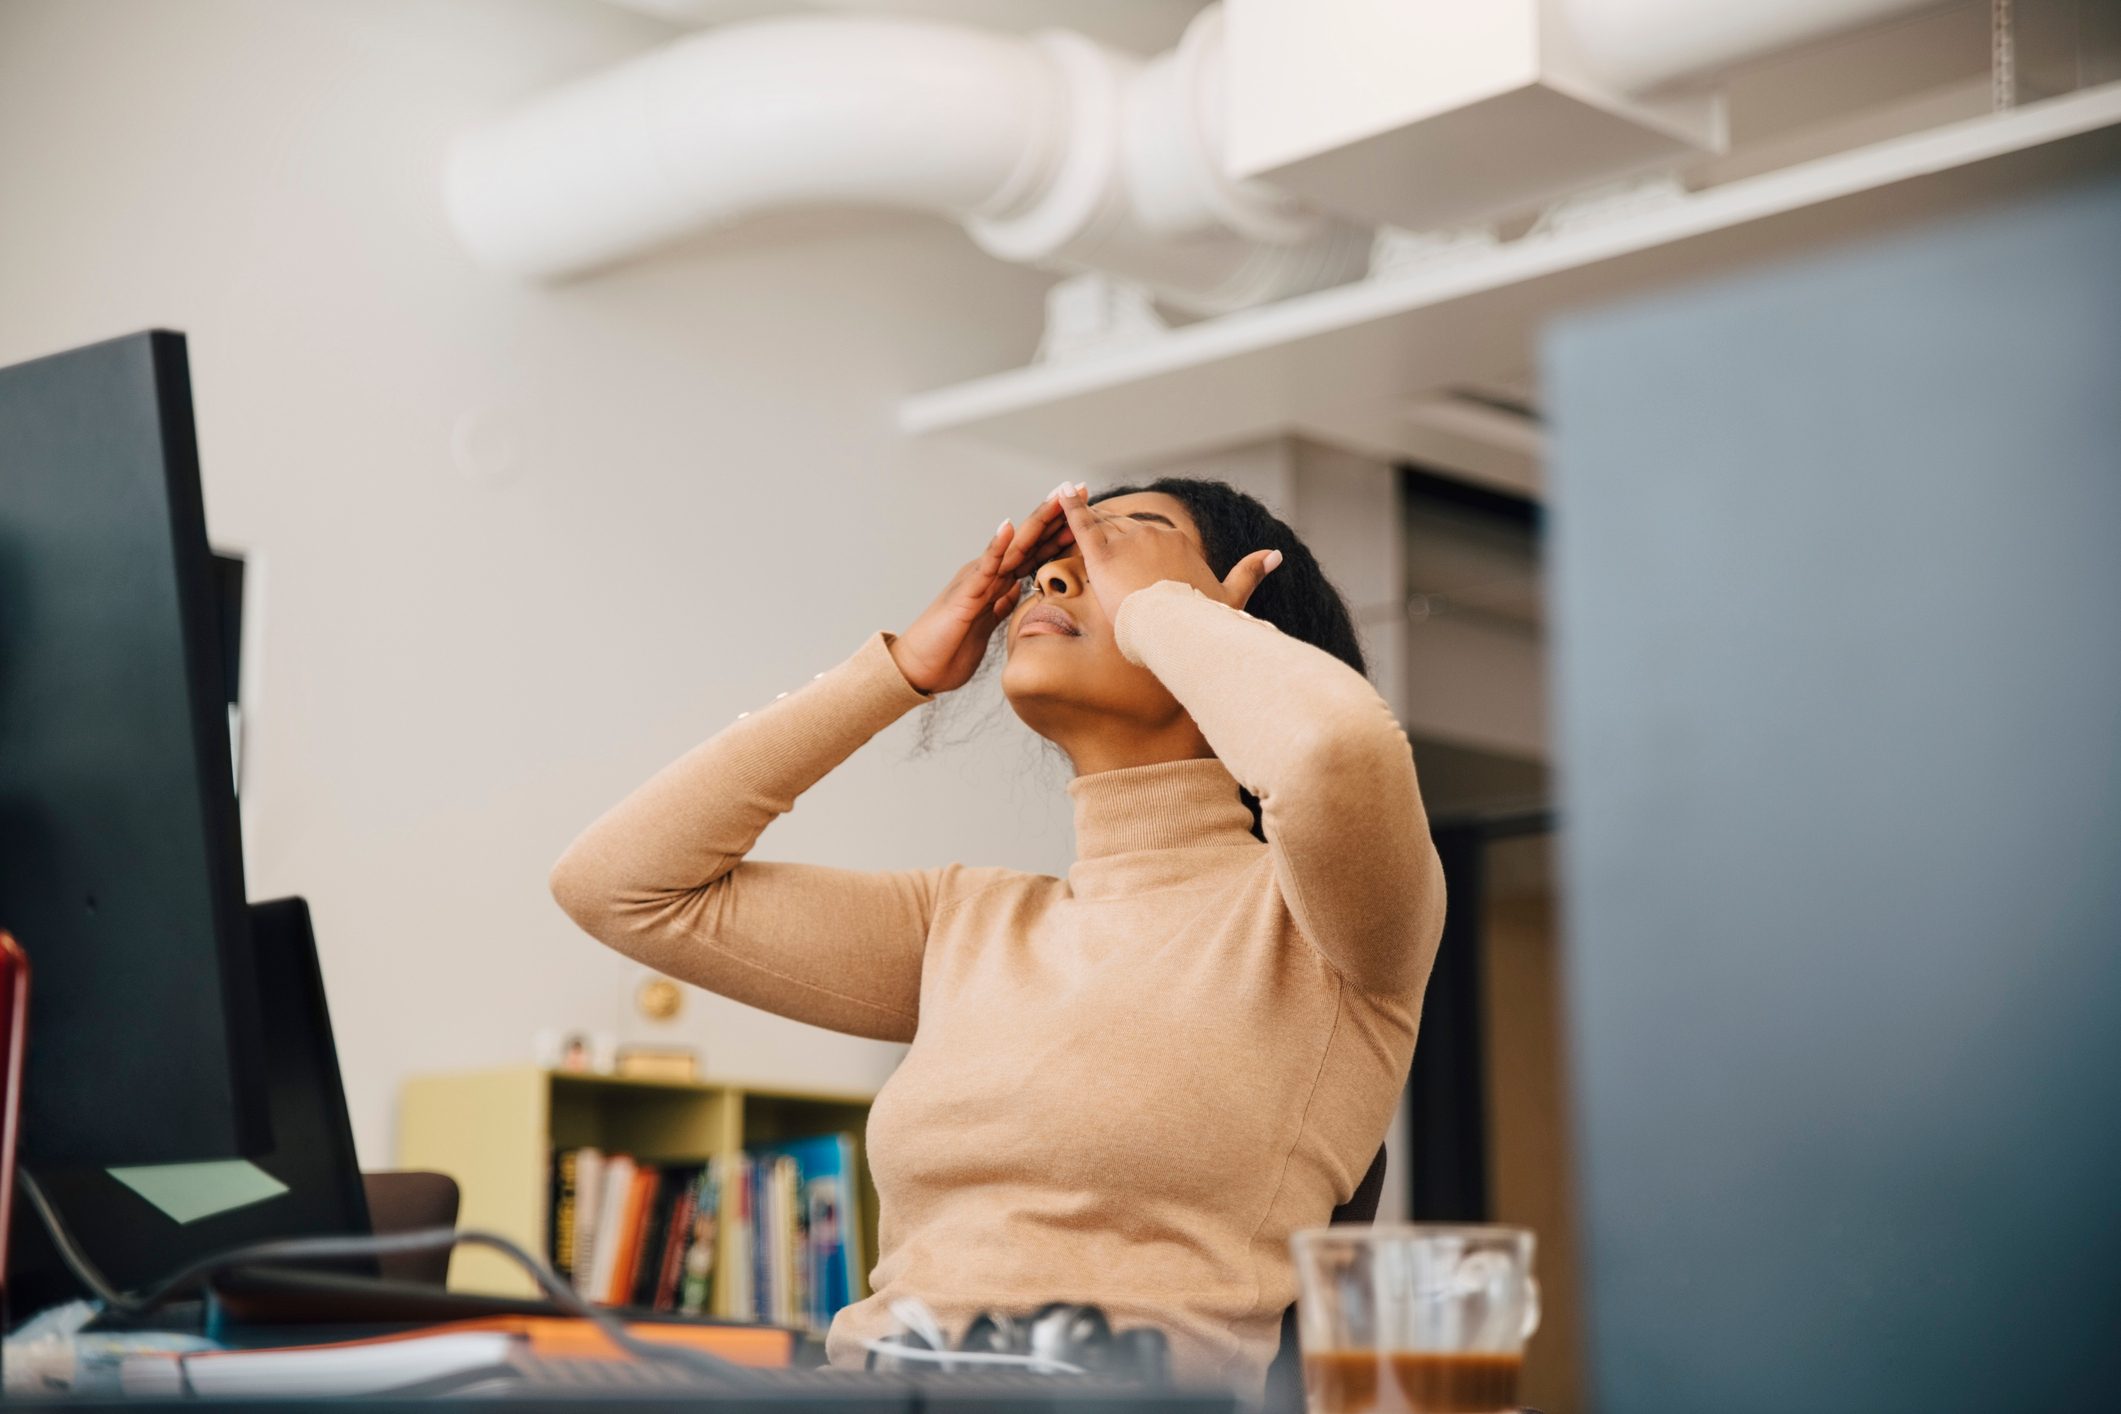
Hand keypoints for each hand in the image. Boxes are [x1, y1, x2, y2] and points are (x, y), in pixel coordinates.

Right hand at [889, 480, 1083, 694]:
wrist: (920, 668)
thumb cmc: (950, 648)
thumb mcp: (987, 624)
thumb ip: (1000, 604)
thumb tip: (1017, 591)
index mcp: (997, 582)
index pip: (1035, 551)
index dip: (1060, 532)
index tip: (1088, 513)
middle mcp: (989, 574)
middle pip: (1029, 540)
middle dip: (1056, 515)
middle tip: (1081, 489)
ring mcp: (977, 580)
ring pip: (1013, 546)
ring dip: (1035, 521)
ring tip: (1056, 498)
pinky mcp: (965, 595)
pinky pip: (984, 568)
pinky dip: (997, 547)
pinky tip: (1009, 527)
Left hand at [1052, 483, 1280, 623]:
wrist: (1179, 631)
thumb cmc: (1203, 621)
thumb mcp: (1231, 597)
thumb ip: (1250, 573)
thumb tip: (1276, 554)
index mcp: (1178, 543)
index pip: (1152, 541)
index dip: (1140, 556)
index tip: (1136, 574)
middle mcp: (1154, 534)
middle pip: (1127, 535)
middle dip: (1115, 550)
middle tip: (1103, 571)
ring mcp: (1128, 542)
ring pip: (1104, 532)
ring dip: (1089, 536)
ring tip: (1080, 546)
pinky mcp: (1103, 555)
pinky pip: (1082, 526)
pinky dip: (1070, 509)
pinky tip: (1059, 493)